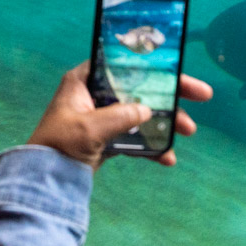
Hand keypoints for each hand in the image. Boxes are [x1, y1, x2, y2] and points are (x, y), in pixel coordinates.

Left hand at [27, 64, 208, 170]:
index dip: (152, 64)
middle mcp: (93, 95)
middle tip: (202, 96)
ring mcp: (101, 118)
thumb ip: (121, 116)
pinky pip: (134, 138)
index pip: (123, 63)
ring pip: (141, 113)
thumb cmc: (57, 146)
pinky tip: (166, 158)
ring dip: (164, 122)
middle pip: (139, 87)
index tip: (179, 68)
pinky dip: (150, 147)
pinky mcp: (105, 140)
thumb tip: (147, 111)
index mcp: (83, 81)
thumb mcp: (90, 128)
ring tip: (187, 132)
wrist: (43, 183)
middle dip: (170, 95)